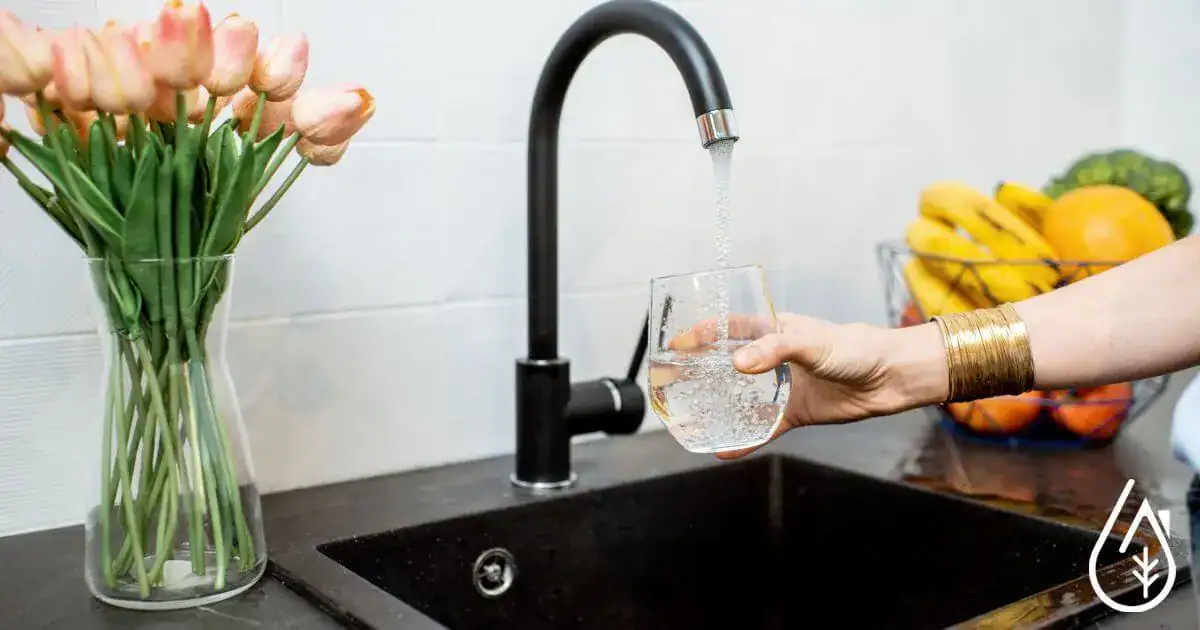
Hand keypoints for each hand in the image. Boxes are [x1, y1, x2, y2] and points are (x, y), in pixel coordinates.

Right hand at [671, 314, 947, 459]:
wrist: (891, 377)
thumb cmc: (855, 347)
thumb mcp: (812, 343)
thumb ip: (775, 350)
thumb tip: (738, 364)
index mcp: (775, 330)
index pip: (731, 328)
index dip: (704, 333)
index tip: (677, 342)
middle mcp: (775, 359)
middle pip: (729, 365)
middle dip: (701, 372)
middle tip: (673, 382)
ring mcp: (784, 387)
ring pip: (742, 399)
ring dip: (718, 408)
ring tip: (690, 418)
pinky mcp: (796, 413)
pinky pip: (763, 428)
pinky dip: (745, 440)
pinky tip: (724, 450)